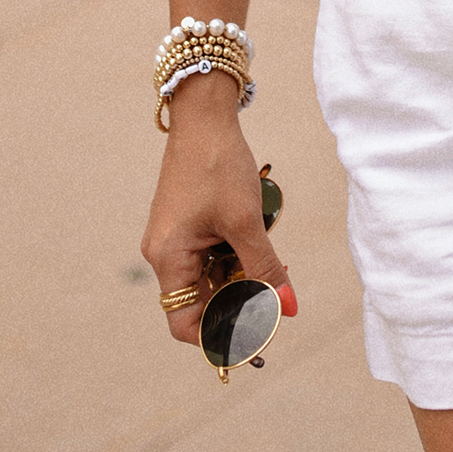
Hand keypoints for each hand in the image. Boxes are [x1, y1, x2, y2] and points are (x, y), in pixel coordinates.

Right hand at [141, 69, 296, 344]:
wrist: (204, 116)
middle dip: (239, 303)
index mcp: (169, 259)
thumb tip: (288, 307)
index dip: (219, 336)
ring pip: (209, 279)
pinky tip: (258, 245)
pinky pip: (209, 257)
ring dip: (240, 278)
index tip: (256, 336)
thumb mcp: (246, 220)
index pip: (185, 323)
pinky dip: (234, 258)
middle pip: (200, 302)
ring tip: (273, 265)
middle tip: (275, 295)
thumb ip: (264, 268)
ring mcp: (174, 239)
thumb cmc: (219, 164)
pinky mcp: (186, 225)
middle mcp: (164, 254)